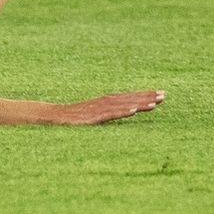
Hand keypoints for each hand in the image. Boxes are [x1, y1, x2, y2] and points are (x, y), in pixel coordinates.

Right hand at [48, 90, 164, 124]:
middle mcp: (102, 104)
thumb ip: (102, 115)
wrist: (49, 116)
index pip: (126, 98)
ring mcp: (97, 110)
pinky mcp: (91, 118)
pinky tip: (133, 111)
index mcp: (102, 103)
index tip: (159, 94)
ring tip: (155, 103)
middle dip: (145, 96)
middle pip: (127, 99)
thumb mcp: (88, 116)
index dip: (142, 95)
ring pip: (121, 106)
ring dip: (138, 103)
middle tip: (164, 95)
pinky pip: (108, 114)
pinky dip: (121, 112)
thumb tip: (115, 117)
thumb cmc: (68, 118)